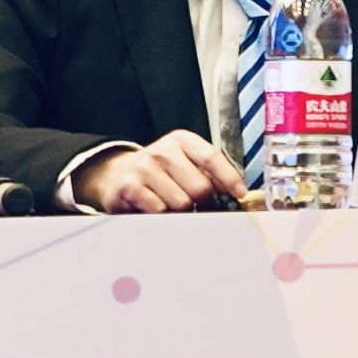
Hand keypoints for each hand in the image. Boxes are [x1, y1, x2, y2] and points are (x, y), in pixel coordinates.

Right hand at [73, 130, 243, 213]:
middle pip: (200, 187)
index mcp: (181, 141)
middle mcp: (162, 151)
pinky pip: (160, 211)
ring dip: (184, 213)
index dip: (229, 178)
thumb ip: (208, 173)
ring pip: (182, 203)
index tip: (240, 194)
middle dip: (206, 203)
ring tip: (178, 209)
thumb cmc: (160, 173)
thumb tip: (237, 195)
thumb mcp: (183, 162)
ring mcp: (144, 168)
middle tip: (202, 208)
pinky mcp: (130, 187)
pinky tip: (159, 211)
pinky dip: (164, 217)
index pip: (211, 157)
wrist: (116, 175)